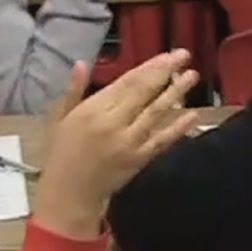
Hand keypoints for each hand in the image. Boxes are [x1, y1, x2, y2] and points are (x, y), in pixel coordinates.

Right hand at [34, 51, 198, 239]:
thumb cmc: (60, 154)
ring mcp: (130, 142)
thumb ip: (73, 90)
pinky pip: (162, 140)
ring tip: (193, 76)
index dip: (149, 67)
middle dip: (166, 72)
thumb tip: (81, 63)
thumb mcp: (59, 118)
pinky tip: (192, 115)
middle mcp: (115, 123)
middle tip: (184, 55)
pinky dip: (178, 128)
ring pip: (157, 113)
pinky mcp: (140, 159)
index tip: (166, 55)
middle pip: (145, 92)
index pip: (127, 82)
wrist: (69, 195)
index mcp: (93, 110)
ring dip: (176, 93)